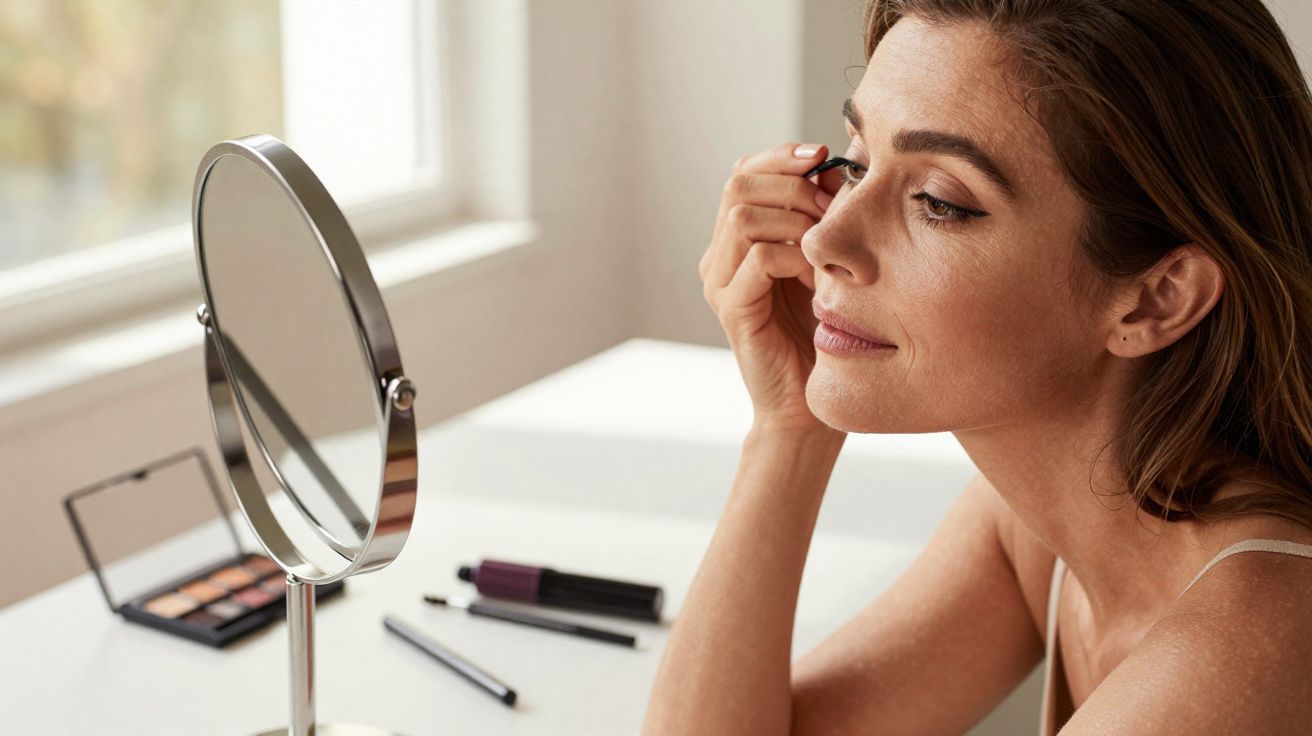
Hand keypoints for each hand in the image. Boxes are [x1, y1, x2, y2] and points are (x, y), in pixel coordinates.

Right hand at [699, 143, 845, 434]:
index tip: (822, 157)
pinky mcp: (733, 309)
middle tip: (830, 204)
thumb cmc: (823, 333)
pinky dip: (795, 254)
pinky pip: (759, 257)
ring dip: (794, 218)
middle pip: (738, 184)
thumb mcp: (826, 260)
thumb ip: (822, 215)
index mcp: (737, 240)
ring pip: (743, 215)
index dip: (781, 158)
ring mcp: (721, 283)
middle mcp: (719, 257)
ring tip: (825, 241)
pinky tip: (818, 274)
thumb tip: (833, 166)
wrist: (807, 403)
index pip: (744, 173)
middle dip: (791, 183)